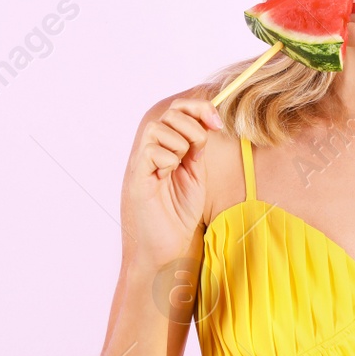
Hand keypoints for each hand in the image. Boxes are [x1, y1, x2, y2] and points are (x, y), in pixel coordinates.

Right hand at [120, 96, 221, 266]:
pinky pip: (151, 150)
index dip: (200, 108)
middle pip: (170, 113)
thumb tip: (207, 121)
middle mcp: (151, 151)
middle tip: (197, 153)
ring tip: (179, 167)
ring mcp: (141, 163)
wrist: (169, 247)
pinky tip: (166, 176)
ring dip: (179, 144)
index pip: (178, 109)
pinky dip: (167, 160)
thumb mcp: (196, 174)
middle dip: (193, 127)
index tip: (217, 124)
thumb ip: (198, 148)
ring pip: (158, 128)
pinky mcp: (137, 178)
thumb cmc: (180, 214)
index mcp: (166, 147)